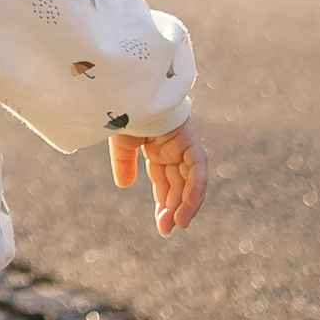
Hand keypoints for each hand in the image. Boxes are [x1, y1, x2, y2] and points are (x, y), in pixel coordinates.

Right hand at [111, 119, 207, 235]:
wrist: (132, 89)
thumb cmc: (124, 109)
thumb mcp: (121, 142)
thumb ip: (124, 163)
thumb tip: (124, 186)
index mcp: (158, 149)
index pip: (166, 181)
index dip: (164, 203)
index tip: (161, 225)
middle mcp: (174, 149)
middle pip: (179, 185)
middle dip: (174, 208)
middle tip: (167, 230)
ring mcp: (185, 144)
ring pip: (191, 181)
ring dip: (186, 204)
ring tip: (177, 224)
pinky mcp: (191, 140)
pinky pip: (198, 169)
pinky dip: (195, 188)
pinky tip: (188, 206)